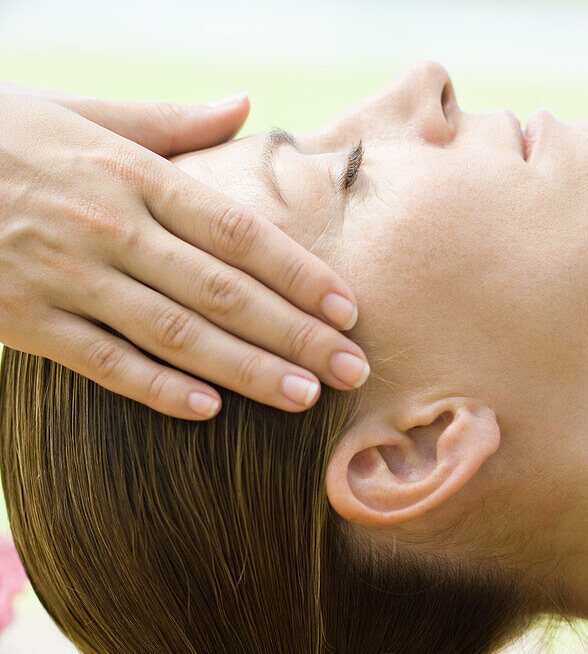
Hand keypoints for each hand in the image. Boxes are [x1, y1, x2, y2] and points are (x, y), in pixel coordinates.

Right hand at [0, 89, 368, 417]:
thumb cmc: (5, 136)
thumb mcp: (85, 114)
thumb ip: (170, 124)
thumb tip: (245, 106)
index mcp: (131, 174)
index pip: (234, 231)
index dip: (297, 273)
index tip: (347, 308)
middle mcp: (109, 226)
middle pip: (221, 289)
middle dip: (294, 333)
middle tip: (352, 368)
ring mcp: (67, 276)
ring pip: (173, 332)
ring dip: (244, 368)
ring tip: (303, 396)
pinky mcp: (28, 321)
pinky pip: (103, 363)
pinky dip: (156, 389)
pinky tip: (209, 412)